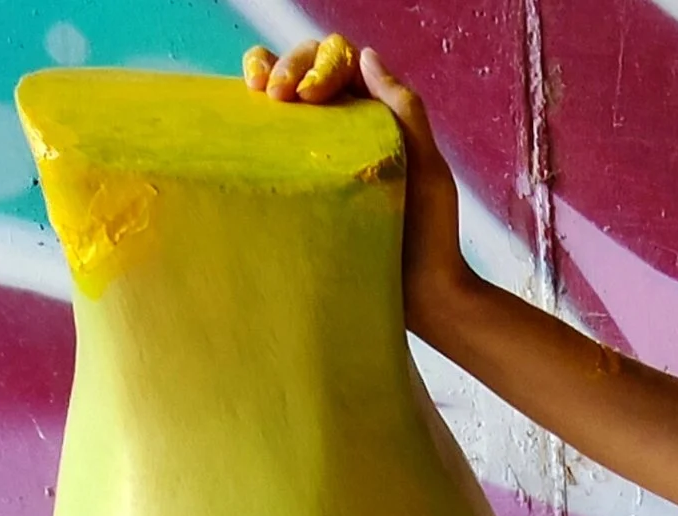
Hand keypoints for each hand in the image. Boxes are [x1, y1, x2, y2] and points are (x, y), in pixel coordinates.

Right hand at [243, 39, 472, 342]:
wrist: (421, 298)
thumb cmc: (432, 238)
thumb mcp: (428, 169)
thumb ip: (405, 110)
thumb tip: (367, 55)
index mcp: (375, 116)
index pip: (338, 61)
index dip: (318, 61)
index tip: (311, 94)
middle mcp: (345, 130)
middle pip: (304, 70)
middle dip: (285, 66)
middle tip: (274, 95)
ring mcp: (320, 158)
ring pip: (282, 100)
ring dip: (262, 80)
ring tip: (255, 96)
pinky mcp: (303, 189)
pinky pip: (271, 144)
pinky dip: (253, 122)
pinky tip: (245, 124)